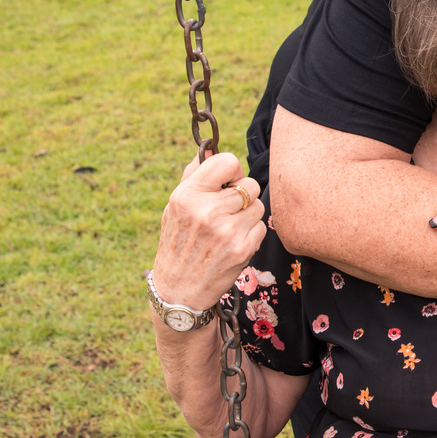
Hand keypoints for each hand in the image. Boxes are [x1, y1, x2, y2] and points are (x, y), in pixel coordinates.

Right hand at [152, 152, 266, 311]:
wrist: (179, 289)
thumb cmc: (178, 242)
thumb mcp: (175, 206)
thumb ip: (193, 175)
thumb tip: (209, 147)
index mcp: (187, 195)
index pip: (227, 161)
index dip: (231, 170)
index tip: (227, 182)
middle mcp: (207, 210)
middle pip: (249, 185)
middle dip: (242, 196)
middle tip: (226, 210)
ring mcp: (227, 230)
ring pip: (257, 206)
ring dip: (247, 215)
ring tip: (227, 229)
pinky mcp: (243, 248)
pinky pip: (261, 227)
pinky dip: (251, 233)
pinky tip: (233, 243)